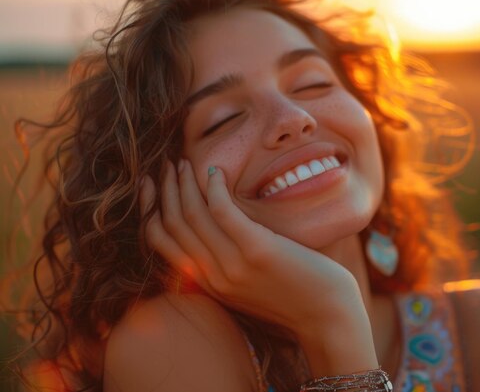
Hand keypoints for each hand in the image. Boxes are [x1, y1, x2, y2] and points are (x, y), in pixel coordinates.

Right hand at [139, 160, 367, 339]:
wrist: (327, 317)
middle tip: (166, 165)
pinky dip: (214, 187)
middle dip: (164, 190)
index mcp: (207, 283)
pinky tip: (217, 172)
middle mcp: (212, 276)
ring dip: (184, 183)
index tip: (153, 186)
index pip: (161, 242)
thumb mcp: (247, 286)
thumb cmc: (295, 296)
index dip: (151, 209)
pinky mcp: (256, 250)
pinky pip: (223, 211)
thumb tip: (214, 236)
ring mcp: (233, 265)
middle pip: (172, 224)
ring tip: (184, 163)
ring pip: (192, 215)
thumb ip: (225, 266)